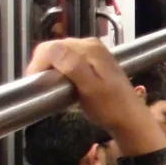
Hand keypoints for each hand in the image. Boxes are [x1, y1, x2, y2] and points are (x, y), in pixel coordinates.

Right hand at [26, 39, 165, 157]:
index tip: (35, 83)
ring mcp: (92, 52)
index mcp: (89, 48)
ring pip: (59, 55)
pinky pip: (68, 60)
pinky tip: (62, 84)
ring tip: (50, 87)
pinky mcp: (92, 62)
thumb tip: (52, 49)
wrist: (130, 119)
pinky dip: (60, 70)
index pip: (50, 47)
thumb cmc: (110, 107)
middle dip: (43, 66)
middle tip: (42, 87)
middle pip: (53, 48)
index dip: (37, 64)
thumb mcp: (90, 88)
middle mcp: (90, 45)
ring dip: (50, 69)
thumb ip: (73, 66)